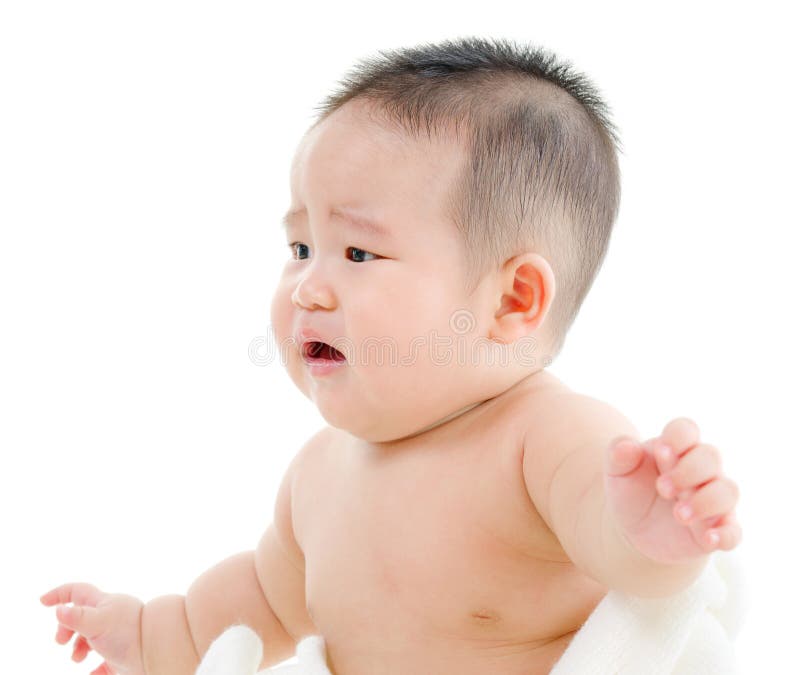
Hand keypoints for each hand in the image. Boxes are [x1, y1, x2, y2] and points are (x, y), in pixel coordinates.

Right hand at [40, 582, 145, 674]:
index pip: (78, 592)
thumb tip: (58, 610)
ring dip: (78, 648)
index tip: (43, 602)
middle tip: (61, 641)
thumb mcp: (99, 622)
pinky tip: (92, 673)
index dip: (60, 594)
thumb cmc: (128, 632)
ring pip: (91, 640)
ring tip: (78, 658)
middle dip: (66, 628)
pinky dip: (95, 670)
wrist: (158, 651)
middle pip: (81, 617)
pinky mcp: (123, 658)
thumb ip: (77, 617)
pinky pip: (105, 664)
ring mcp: (116, 637)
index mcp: (104, 604)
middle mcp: (110, 618)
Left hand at [604, 417, 741, 564]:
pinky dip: (726, 535)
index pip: (687, 430)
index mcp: (675, 448)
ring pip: (727, 491)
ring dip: (705, 502)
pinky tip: (709, 539)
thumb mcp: (617, 472)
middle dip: (688, 472)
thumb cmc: (631, 490)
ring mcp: (712, 499)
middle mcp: (700, 470)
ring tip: (679, 514)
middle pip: (710, 457)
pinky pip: (734, 531)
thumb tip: (626, 446)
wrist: (634, 528)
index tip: (661, 453)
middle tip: (663, 489)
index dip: (678, 438)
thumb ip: (618, 455)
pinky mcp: (717, 529)